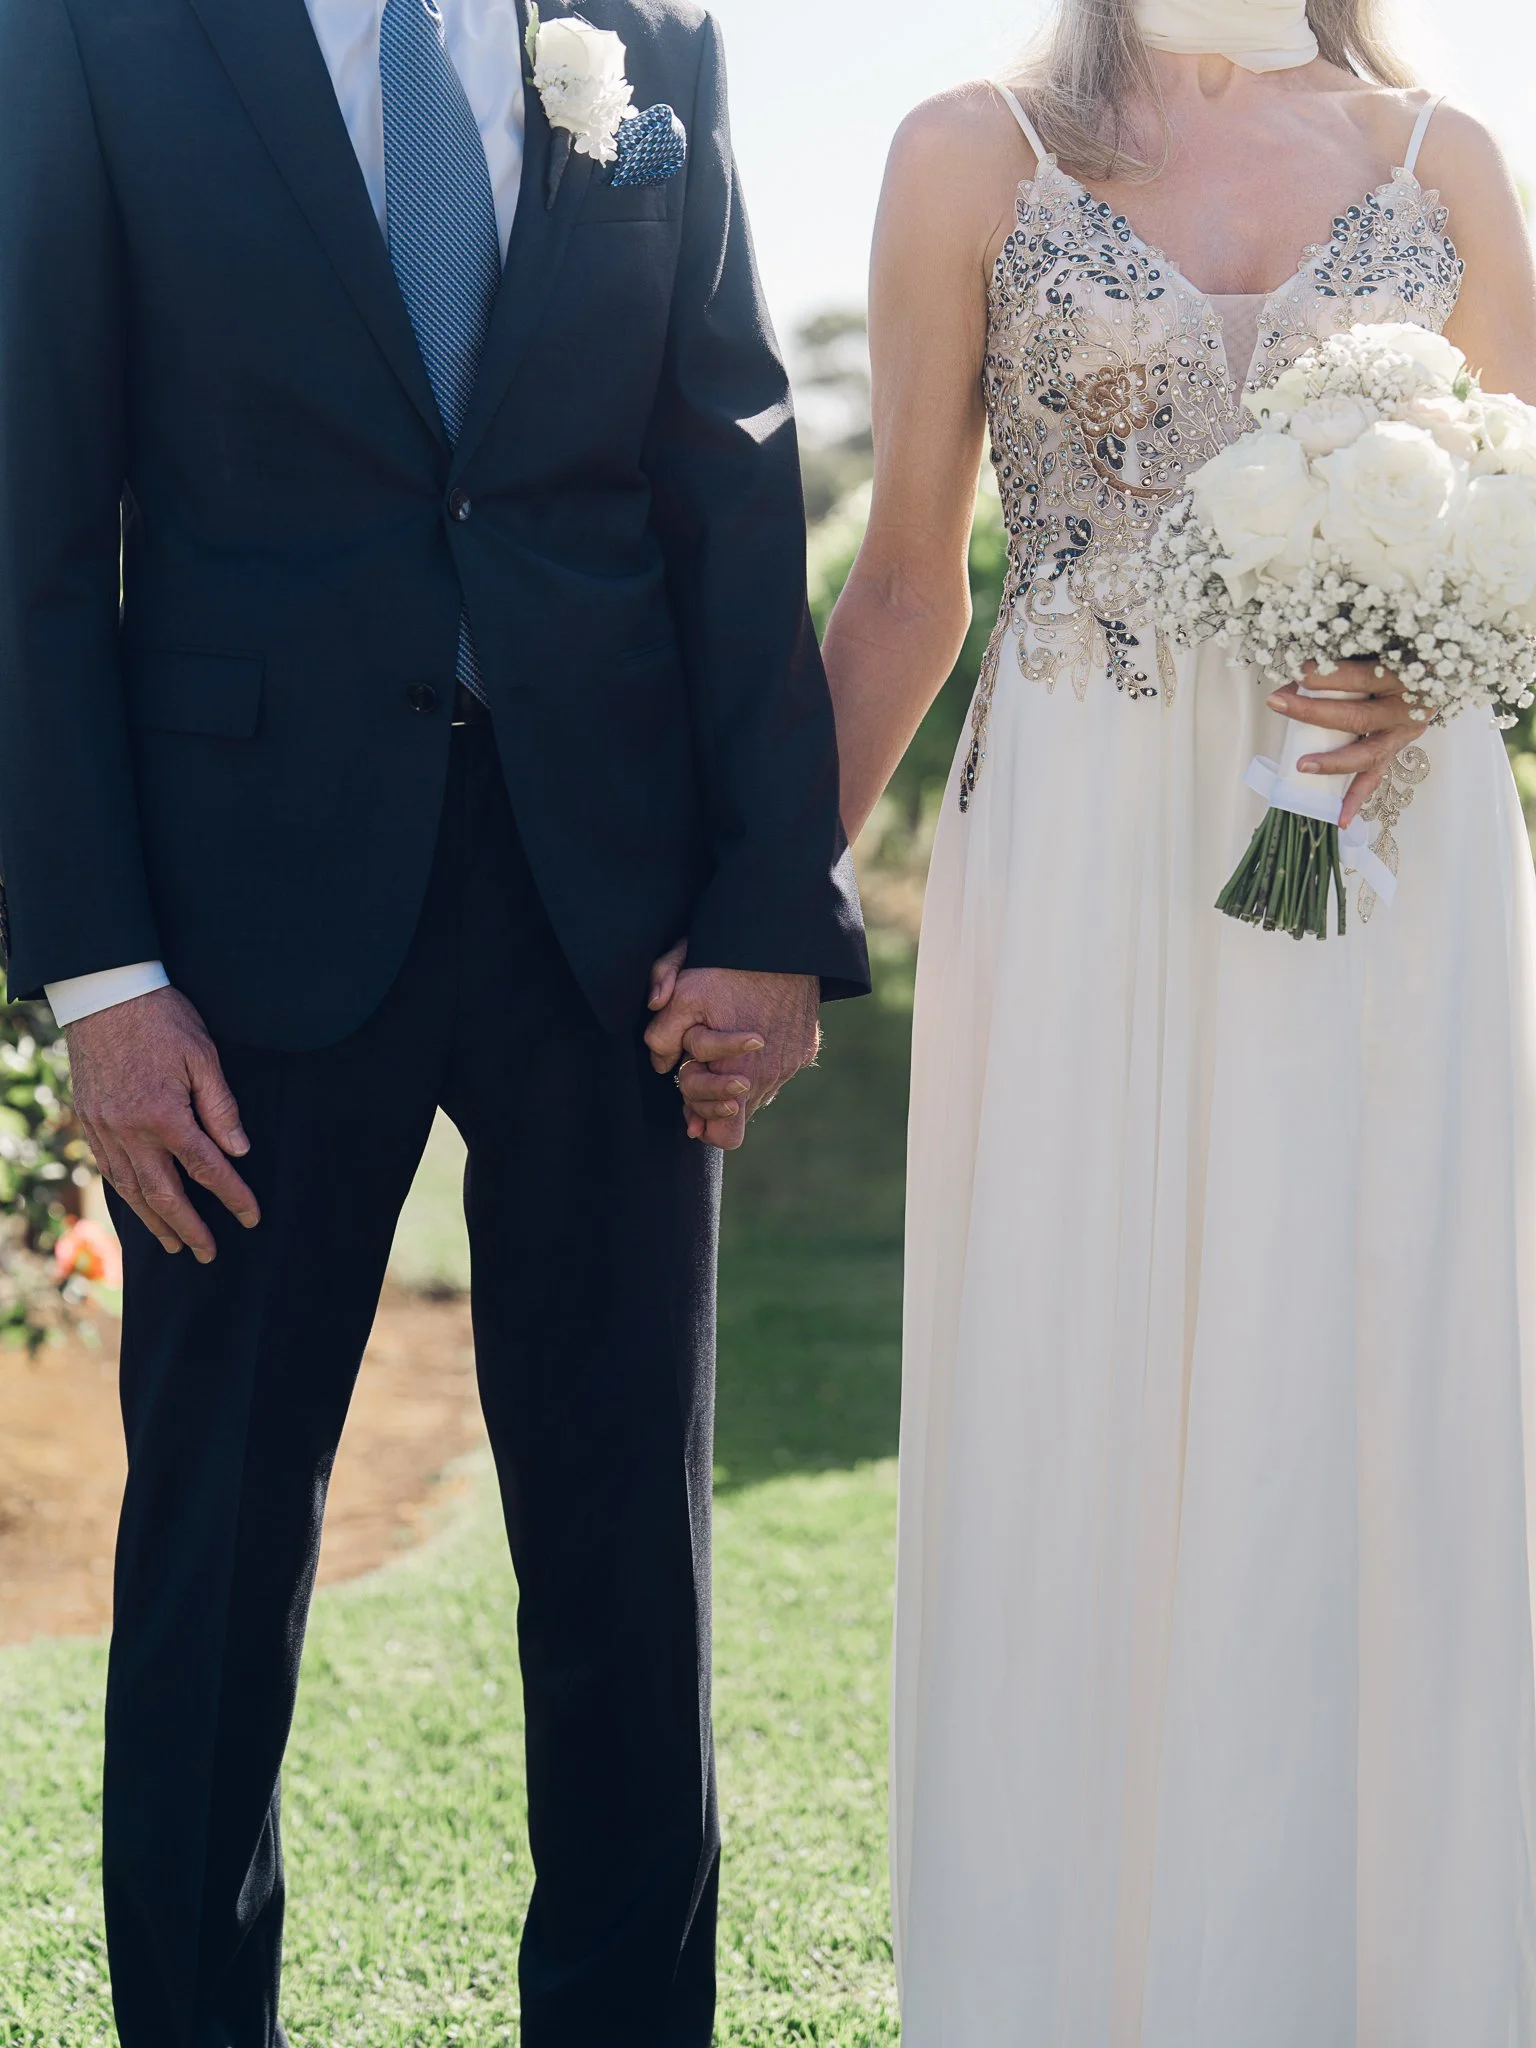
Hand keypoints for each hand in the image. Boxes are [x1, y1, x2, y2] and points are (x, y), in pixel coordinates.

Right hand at [66, 986, 259, 1261]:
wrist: (104, 994)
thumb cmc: (162, 1019)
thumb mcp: (204, 1056)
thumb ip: (221, 1108)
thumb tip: (239, 1150)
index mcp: (164, 1115)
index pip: (206, 1168)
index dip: (232, 1196)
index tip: (251, 1218)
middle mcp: (130, 1130)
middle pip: (164, 1193)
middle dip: (189, 1227)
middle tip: (209, 1253)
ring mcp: (104, 1129)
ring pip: (131, 1189)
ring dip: (154, 1221)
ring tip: (174, 1244)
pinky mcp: (89, 1121)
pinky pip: (108, 1169)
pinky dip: (126, 1195)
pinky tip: (140, 1207)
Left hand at [644, 963, 820, 1150]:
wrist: (783, 942)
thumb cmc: (728, 967)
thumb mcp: (682, 997)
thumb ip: (663, 1038)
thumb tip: (663, 1066)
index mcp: (741, 1074)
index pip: (726, 1135)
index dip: (704, 1122)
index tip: (690, 1101)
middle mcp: (771, 1076)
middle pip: (737, 1112)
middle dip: (713, 1093)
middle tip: (697, 1063)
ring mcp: (792, 1062)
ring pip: (758, 1091)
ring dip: (737, 1076)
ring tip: (722, 1044)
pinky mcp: (805, 1047)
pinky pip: (780, 1069)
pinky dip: (761, 1059)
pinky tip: (748, 1031)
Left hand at [1268, 660, 1429, 828]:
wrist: (1438, 670)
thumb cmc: (1398, 654)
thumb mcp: (1377, 649)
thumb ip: (1344, 659)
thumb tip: (1294, 679)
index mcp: (1405, 675)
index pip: (1362, 676)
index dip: (1329, 675)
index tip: (1299, 671)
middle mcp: (1408, 709)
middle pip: (1358, 717)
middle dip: (1313, 712)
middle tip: (1278, 703)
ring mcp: (1403, 735)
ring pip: (1367, 754)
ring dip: (1332, 762)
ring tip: (1302, 766)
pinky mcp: (1394, 751)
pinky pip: (1374, 777)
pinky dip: (1356, 798)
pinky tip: (1340, 819)